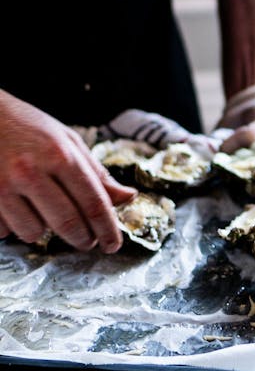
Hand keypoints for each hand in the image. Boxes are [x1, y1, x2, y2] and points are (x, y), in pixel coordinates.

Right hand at [0, 91, 135, 251]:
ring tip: (45, 212)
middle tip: (87, 241)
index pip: (93, 203)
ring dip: (44, 231)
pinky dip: (15, 225)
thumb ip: (96, 172)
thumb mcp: (68, 140)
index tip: (112, 244)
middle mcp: (32, 172)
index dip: (107, 229)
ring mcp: (4, 186)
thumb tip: (127, 197)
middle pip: (67, 224)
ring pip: (34, 232)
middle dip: (83, 239)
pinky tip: (18, 207)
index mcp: (60, 155)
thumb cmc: (28, 126)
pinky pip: (6, 230)